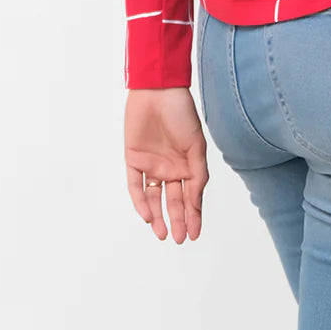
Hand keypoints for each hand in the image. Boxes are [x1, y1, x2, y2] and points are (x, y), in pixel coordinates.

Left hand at [124, 88, 208, 242]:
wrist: (159, 91)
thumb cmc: (182, 114)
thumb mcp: (196, 147)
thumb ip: (197, 176)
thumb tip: (196, 204)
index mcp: (187, 165)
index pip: (190, 197)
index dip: (194, 216)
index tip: (195, 234)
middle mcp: (169, 168)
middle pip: (172, 201)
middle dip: (177, 220)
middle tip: (180, 239)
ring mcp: (151, 165)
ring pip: (153, 197)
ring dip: (157, 216)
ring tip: (162, 234)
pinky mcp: (133, 159)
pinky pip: (135, 185)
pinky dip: (140, 201)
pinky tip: (146, 215)